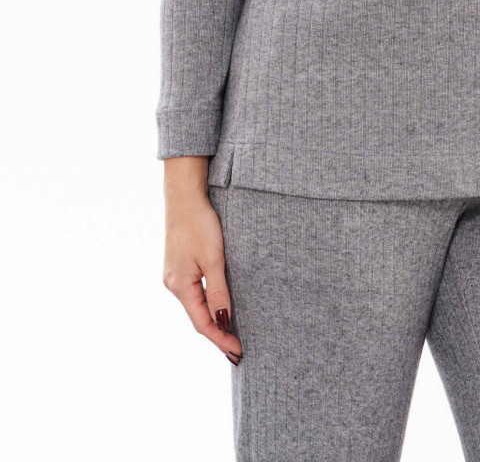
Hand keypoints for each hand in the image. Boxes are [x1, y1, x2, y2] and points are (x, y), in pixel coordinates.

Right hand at [162, 179, 242, 365]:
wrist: (184, 197)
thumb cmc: (200, 224)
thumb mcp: (214, 259)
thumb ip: (219, 292)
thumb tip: (223, 322)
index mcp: (180, 286)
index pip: (202, 324)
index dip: (220, 339)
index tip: (237, 352)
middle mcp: (173, 285)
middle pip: (197, 318)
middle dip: (217, 334)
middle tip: (238, 350)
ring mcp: (174, 276)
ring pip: (195, 306)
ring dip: (212, 321)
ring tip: (231, 334)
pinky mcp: (179, 267)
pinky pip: (194, 294)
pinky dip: (207, 305)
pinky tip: (218, 309)